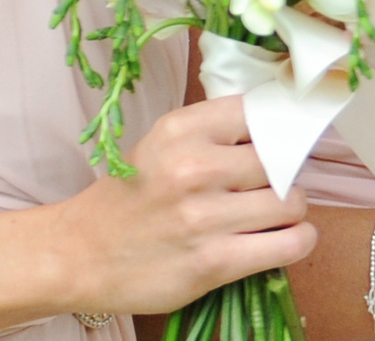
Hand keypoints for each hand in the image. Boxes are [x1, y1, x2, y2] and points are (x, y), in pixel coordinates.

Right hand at [51, 95, 318, 315]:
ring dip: (290, 210)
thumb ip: (215, 132)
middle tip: (266, 186)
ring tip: (269, 216)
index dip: (279, 128)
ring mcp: (204, 217)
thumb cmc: (130, 199)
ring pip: (293, 201)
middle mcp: (193, 168)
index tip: (281, 141)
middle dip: (284, 173)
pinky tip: (283, 239)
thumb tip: (283, 125)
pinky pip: (292, 243)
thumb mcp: (162, 145)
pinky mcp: (214, 262)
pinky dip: (298, 240)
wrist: (77, 256)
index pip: (262, 112)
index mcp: (181, 130)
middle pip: (283, 159)